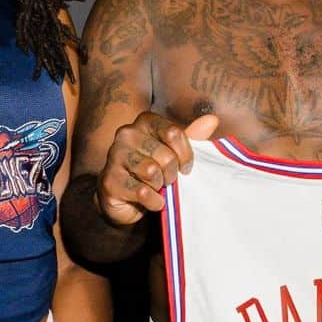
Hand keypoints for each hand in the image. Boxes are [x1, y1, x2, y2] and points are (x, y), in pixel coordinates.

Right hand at [96, 112, 218, 225]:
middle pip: (165, 156)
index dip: (186, 155)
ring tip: (156, 187)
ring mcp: (115, 157)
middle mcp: (126, 134)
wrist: (126, 198)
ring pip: (152, 172)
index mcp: (144, 122)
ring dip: (160, 186)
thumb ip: (193, 136)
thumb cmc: (154, 170)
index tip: (185, 167)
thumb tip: (212, 120)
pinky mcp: (109, 181)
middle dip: (172, 174)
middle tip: (167, 180)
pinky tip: (150, 200)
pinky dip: (153, 201)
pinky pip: (142, 192)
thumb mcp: (176, 152)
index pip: (174, 133)